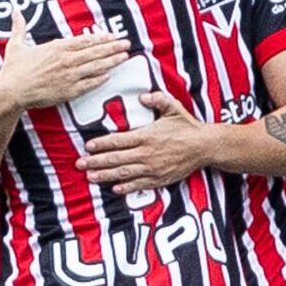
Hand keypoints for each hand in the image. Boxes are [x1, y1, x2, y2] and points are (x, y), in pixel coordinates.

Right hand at [0, 10, 129, 112]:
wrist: (10, 91)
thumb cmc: (12, 70)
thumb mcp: (16, 45)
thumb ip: (19, 27)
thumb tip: (15, 11)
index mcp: (56, 48)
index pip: (84, 41)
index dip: (101, 38)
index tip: (113, 36)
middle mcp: (66, 60)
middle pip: (95, 52)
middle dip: (113, 47)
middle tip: (127, 44)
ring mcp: (68, 76)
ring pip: (96, 67)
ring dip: (112, 61)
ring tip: (124, 57)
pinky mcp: (68, 91)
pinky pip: (88, 84)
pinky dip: (100, 79)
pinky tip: (109, 76)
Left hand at [81, 91, 209, 194]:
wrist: (206, 146)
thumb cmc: (188, 126)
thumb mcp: (173, 108)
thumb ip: (157, 100)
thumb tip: (142, 96)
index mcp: (147, 136)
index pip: (118, 141)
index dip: (102, 144)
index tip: (88, 146)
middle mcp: (147, 153)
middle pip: (116, 159)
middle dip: (96, 162)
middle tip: (79, 164)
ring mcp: (153, 168)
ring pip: (124, 173)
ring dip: (105, 176)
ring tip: (90, 177)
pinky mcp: (160, 178)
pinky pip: (140, 185)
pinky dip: (126, 187)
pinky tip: (114, 189)